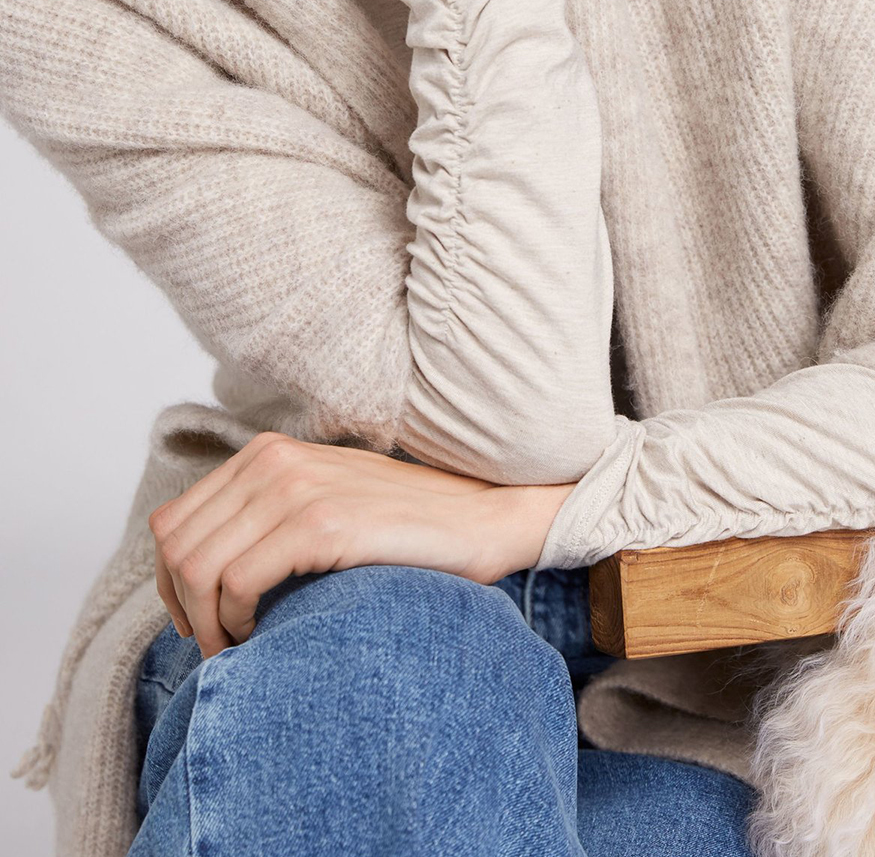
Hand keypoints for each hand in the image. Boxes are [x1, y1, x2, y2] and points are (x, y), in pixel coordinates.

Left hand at [148, 431, 510, 657]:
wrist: (480, 518)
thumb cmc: (402, 527)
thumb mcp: (321, 502)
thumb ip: (266, 517)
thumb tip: (200, 573)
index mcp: (266, 452)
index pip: (172, 522)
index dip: (169, 584)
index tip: (196, 621)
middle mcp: (272, 460)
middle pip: (175, 545)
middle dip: (181, 609)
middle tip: (214, 644)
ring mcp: (296, 487)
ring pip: (198, 567)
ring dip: (205, 622)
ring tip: (236, 646)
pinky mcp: (321, 522)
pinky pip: (237, 581)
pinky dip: (235, 621)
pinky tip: (261, 633)